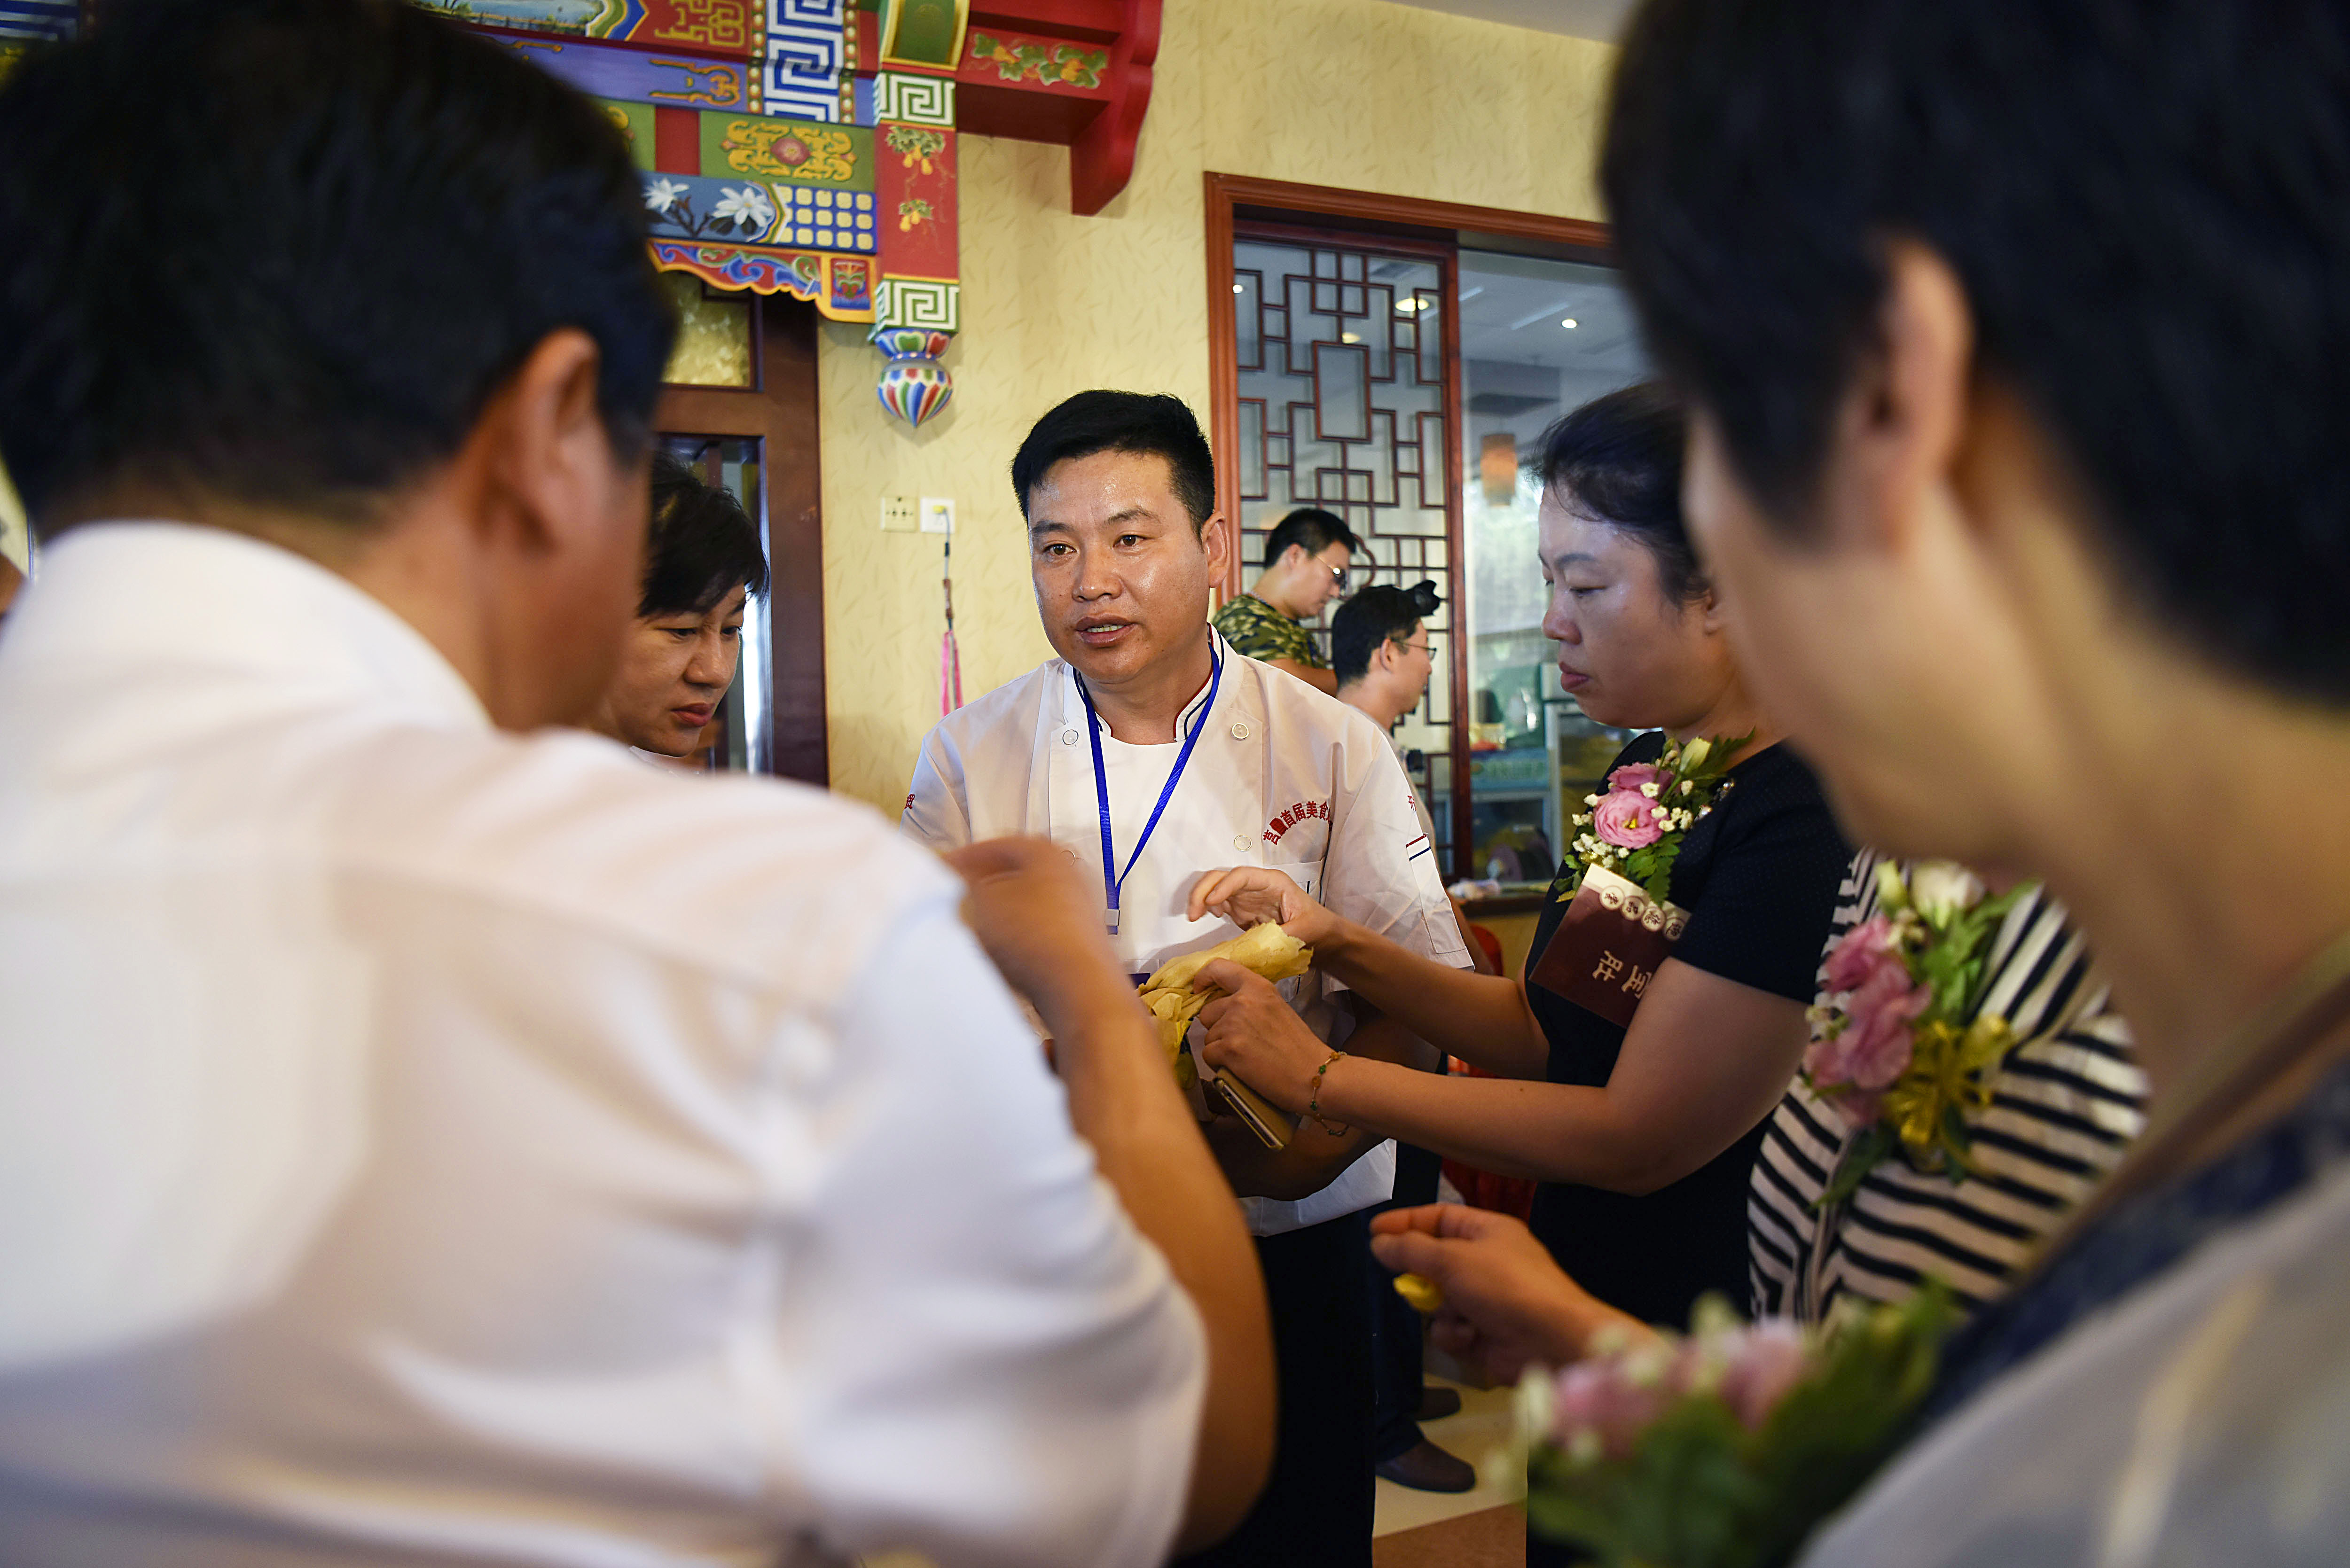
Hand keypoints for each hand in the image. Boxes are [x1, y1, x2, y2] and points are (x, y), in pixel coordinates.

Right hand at [942, 837, 1130, 1032]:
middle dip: (983, 886)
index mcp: (1045, 853)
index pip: (996, 846)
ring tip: (973, 928)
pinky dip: (1018, 934)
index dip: (964, 858)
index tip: (942, 871)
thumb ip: (965, 883)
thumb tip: (959, 878)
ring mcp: (1080, 907)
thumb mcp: (983, 901)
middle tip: (956, 898)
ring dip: (1000, 913)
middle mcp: (1069, 873)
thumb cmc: (1031, 934)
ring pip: (1027, 903)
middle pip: (1015, 873)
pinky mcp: (1082, 940)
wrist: (1079, 987)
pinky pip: (1039, 929)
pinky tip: (1002, 952)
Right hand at [1186, 867, 1337, 947]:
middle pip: (1222, 877)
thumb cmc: (1317, 925)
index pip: (1242, 876)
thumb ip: (1283, 934)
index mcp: (1272, 882)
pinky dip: (1207, 908)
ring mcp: (1246, 896)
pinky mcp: (1241, 909)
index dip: (1224, 886)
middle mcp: (1256, 884)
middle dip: (1203, 890)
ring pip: (1215, 888)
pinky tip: (1207, 918)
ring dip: (1201, 898)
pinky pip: (1218, 903)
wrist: (1321, 934)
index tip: (1211, 903)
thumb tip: (1259, 943)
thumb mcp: (1305, 930)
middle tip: (1193, 913)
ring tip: (1194, 916)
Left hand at [1194, 961, 1329, 1112]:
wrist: (1313, 1074)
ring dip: (1220, 1048)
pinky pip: (1208, 1055)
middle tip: (1241, 1041)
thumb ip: (1251, 1000)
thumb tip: (1223, 1004)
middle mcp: (1242, 1001)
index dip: (1203, 978)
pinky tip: (1240, 1068)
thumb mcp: (1276, 1008)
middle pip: (1207, 1011)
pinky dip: (1219, 1064)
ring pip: (1208, 1036)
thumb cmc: (1298, 1046)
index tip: (1199, 988)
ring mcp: (1233, 1025)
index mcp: (1257, 987)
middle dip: (1217, 1027)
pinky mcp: (1228, 1049)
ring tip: (1246, 1056)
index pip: (1218, 967)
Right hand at [1368, 1204, 1648, 1382]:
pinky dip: (1455, 1333)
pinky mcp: (1484, 1333)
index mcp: (1488, 1232)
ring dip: (1439, 1309)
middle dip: (1421, 1275)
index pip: (1440, 1219)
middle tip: (1408, 1282)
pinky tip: (1469, 1337)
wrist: (1551, 1342)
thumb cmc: (1505, 1287)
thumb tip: (1378, 1243)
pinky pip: (1451, 1329)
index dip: (1406, 1223)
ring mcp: (1487, 1300)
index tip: (1373, 1233)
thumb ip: (1410, 1250)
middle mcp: (1488, 1262)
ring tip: (1454, 1314)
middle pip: (1435, 1261)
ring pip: (1438, 1299)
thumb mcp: (1452, 1259)